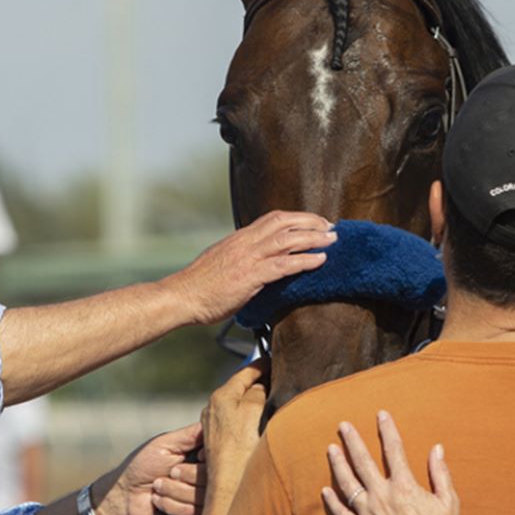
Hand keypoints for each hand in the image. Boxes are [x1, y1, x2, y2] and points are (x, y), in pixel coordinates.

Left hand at [95, 422, 204, 514]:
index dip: (209, 457)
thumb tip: (214, 422)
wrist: (124, 495)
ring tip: (157, 486)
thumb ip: (191, 434)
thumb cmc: (143, 465)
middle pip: (215, 478)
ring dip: (174, 490)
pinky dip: (170, 504)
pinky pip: (191, 512)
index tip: (197, 456)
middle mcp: (206, 478)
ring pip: (203, 496)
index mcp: (202, 458)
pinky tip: (158, 501)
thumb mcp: (166, 443)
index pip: (222, 457)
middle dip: (187, 474)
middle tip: (170, 472)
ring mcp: (202, 500)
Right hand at [162, 211, 334, 324]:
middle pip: (284, 221)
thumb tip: (255, 263)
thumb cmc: (200, 286)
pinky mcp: (250, 276)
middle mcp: (245, 242)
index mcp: (239, 238)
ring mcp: (248, 257)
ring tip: (332, 240)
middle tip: (330, 227)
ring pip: (287, 239)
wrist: (182, 296)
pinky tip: (319, 261)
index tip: (313, 222)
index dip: (297, 218)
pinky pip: (284, 265)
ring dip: (313, 238)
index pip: (273, 218)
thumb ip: (241, 258)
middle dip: (310, 222)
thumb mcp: (222, 262)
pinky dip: (304, 260)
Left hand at [202, 360, 268, 490]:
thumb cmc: (239, 450)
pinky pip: (237, 420)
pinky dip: (250, 416)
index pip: (245, 372)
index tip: (276, 358)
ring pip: (238, 404)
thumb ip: (257, 392)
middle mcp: (214, 408)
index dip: (263, 364)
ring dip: (254, 400)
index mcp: (221, 396)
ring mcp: (215, 425)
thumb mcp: (252, 411)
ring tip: (273, 398)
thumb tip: (260, 383)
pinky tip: (261, 422)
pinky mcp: (218, 441)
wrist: (228, 488)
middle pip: (240, 387)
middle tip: (279, 377)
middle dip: (259, 381)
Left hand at [321, 411, 459, 514]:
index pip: (394, 450)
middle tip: (343, 425)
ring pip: (347, 483)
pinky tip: (325, 490)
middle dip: (353, 440)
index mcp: (404, 486)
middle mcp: (382, 496)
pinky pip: (341, 514)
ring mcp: (368, 514)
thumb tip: (437, 448)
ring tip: (331, 449)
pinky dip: (332, 502)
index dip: (387, 430)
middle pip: (363, 461)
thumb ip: (441, 474)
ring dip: (338, 464)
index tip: (381, 414)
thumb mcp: (449, 502)